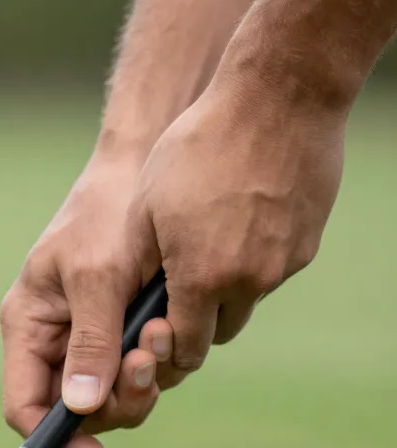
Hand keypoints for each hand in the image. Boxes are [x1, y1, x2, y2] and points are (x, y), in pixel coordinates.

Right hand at [0, 151, 173, 447]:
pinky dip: (157, 362)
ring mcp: (88, 340)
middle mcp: (54, 342)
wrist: (147, 171)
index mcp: (28, 328)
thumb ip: (91, 343)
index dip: (53, 439)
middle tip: (147, 367)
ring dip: (143, 381)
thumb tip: (80, 409)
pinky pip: (137, 374)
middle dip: (115, 401)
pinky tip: (169, 326)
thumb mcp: (97, 277)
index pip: (23, 407)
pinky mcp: (122, 334)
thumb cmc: (109, 215)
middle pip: (74, 412)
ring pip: (111, 398)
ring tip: (162, 333)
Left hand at [127, 79, 345, 389]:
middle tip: (175, 300)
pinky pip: (273, 271)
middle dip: (195, 324)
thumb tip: (140, 303)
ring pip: (248, 301)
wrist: (278, 98)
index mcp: (201, 280)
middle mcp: (249, 282)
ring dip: (226, 293)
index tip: (154, 338)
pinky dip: (254, 262)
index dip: (167, 349)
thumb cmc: (197, 147)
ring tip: (204, 251)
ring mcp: (284, 264)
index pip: (185, 348)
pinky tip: (237, 225)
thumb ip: (146, 265)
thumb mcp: (147, 207)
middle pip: (219, 332)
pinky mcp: (307, 243)